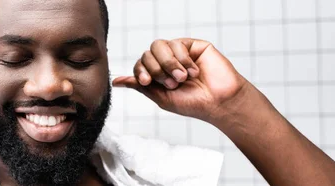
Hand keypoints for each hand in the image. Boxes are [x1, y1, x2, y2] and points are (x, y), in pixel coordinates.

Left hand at [112, 38, 248, 121]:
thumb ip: (140, 86)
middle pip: (147, 53)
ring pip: (159, 46)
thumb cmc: (192, 103)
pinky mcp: (193, 46)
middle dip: (157, 69)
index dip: (141, 71)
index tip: (148, 82)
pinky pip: (178, 44)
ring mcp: (179, 52)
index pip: (140, 65)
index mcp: (157, 74)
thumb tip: (116, 81)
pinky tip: (194, 71)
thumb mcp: (161, 98)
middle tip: (172, 84)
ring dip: (169, 64)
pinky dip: (183, 60)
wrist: (218, 102)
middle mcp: (166, 61)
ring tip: (182, 78)